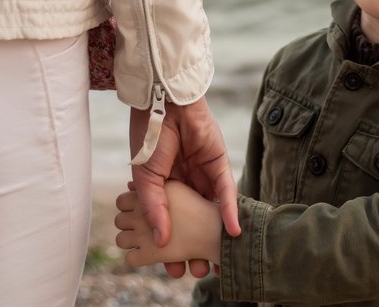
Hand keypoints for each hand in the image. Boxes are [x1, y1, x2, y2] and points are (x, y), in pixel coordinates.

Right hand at [130, 97, 239, 276]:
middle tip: (197, 272)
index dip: (172, 246)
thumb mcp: (145, 179)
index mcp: (165, 189)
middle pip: (194, 223)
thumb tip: (161, 241)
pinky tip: (233, 232)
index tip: (172, 269)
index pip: (171, 224)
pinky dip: (231, 212)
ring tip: (216, 262)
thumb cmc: (149, 138)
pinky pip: (227, 192)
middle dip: (196, 247)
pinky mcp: (219, 165)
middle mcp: (186, 185)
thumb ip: (154, 209)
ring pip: (212, 213)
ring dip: (215, 237)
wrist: (164, 105)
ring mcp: (203, 176)